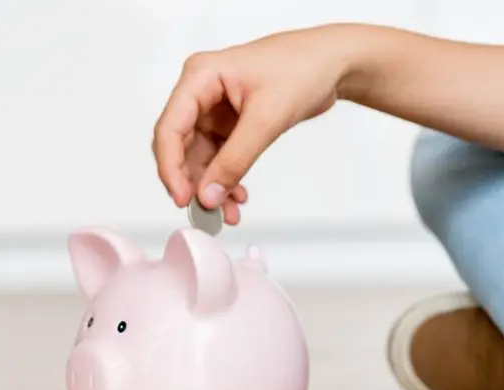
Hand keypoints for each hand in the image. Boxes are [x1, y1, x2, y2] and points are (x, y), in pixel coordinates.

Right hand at [152, 25, 357, 222]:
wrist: (334, 63)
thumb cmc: (304, 68)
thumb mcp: (267, 118)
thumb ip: (235, 160)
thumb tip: (209, 195)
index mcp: (200, 77)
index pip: (170, 129)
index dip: (171, 168)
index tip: (184, 199)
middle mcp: (200, 92)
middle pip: (179, 147)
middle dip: (193, 182)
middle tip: (206, 213)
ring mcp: (213, 109)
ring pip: (199, 158)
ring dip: (211, 187)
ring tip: (228, 212)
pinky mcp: (227, 123)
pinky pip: (218, 158)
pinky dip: (226, 179)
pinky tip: (238, 196)